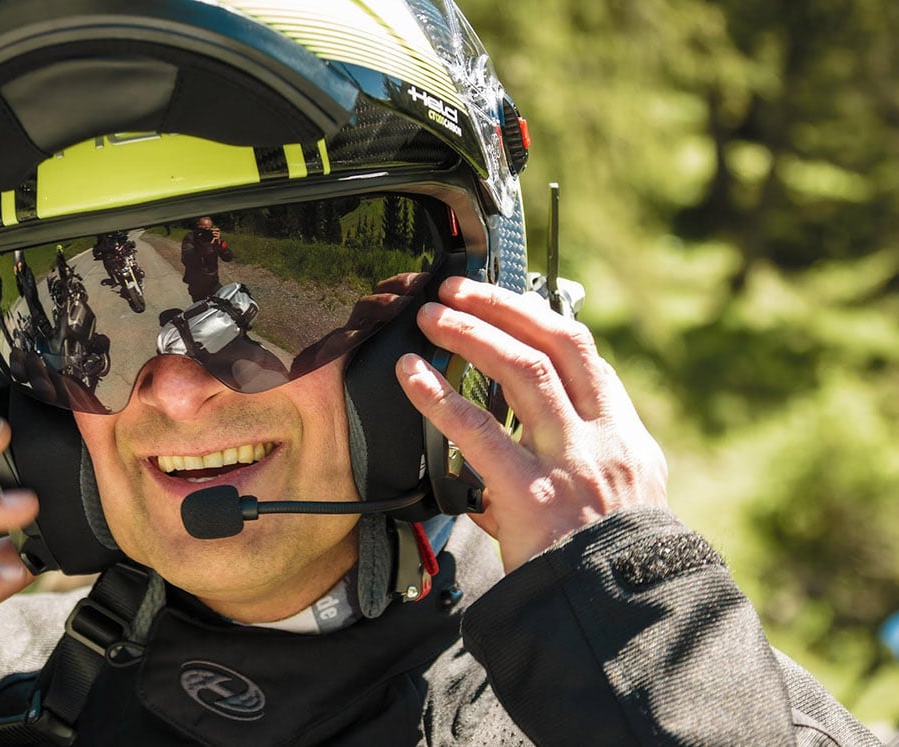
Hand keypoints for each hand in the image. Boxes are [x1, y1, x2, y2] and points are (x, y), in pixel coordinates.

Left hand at [397, 277, 667, 572]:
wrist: (618, 615)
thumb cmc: (608, 560)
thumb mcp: (617, 499)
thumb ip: (570, 463)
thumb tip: (510, 454)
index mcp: (623, 434)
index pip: (583, 354)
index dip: (538, 317)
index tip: (501, 299)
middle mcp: (601, 437)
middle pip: (553, 345)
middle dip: (502, 307)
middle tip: (457, 290)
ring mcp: (569, 462)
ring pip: (522, 372)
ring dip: (472, 334)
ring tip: (432, 317)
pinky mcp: (532, 495)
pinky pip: (479, 432)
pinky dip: (440, 397)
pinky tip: (411, 376)